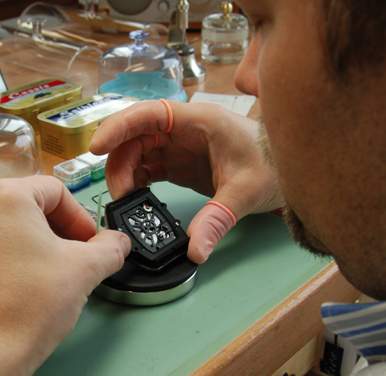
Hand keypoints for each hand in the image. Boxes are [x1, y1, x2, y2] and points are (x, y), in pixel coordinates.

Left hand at [0, 176, 130, 375]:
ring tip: (58, 272)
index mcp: (6, 196)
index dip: (82, 217)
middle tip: (79, 256)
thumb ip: (109, 248)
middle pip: (34, 205)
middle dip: (63, 230)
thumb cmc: (28, 306)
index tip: (91, 242)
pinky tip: (34, 282)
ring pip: (16, 225)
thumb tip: (118, 243)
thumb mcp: (84, 270)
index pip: (57, 190)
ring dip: (44, 243)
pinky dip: (20, 255)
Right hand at [90, 100, 283, 262]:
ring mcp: (181, 145)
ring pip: (138, 151)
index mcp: (198, 121)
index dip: (118, 126)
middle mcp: (184, 129)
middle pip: (136, 135)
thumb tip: (196, 250)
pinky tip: (137, 199)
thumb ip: (217, 220)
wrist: (289, 170)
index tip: (96, 146)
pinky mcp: (181, 163)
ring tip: (127, 201)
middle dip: (119, 162)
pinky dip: (137, 181)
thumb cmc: (273, 165)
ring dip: (126, 173)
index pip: (148, 114)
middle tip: (119, 195)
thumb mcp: (246, 192)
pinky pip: (149, 167)